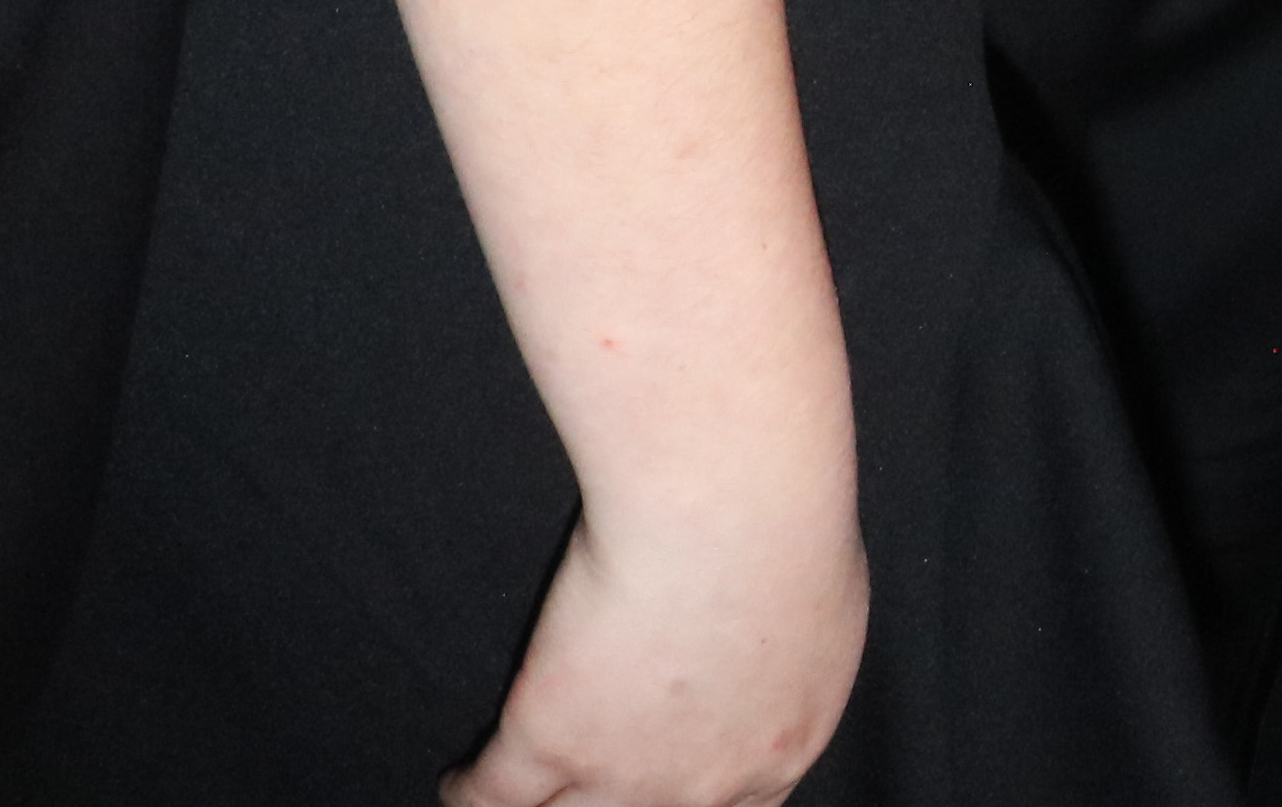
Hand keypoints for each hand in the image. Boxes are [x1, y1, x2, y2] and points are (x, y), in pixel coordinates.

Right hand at [441, 467, 864, 806]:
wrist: (729, 504)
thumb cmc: (791, 523)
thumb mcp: (822, 605)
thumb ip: (789, 655)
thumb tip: (778, 653)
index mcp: (779, 748)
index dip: (691, 802)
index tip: (661, 791)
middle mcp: (703, 783)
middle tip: (591, 792)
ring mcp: (625, 771)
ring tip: (519, 801)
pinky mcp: (552, 737)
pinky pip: (493, 793)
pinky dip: (469, 790)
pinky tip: (459, 783)